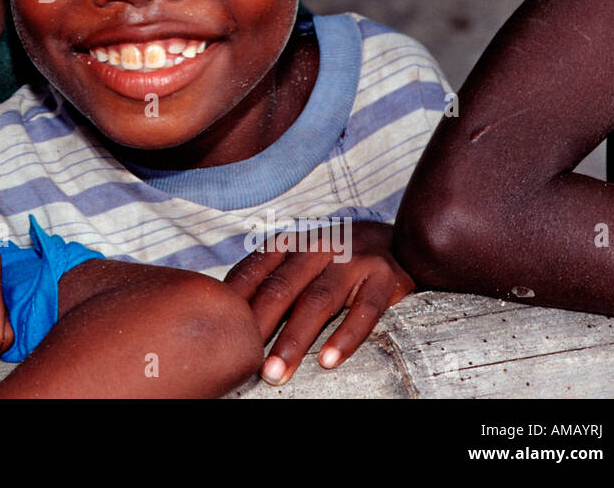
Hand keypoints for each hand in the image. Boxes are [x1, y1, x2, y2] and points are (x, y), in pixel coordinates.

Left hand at [224, 220, 413, 385]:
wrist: (392, 240)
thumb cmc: (331, 258)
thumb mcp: (296, 257)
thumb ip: (267, 278)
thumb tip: (227, 315)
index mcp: (289, 244)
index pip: (253, 272)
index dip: (235, 304)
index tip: (221, 334)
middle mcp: (316, 248)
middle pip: (281, 290)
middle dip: (260, 329)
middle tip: (244, 363)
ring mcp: (351, 261)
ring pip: (317, 302)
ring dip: (294, 341)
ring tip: (277, 372)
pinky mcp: (382, 278)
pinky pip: (363, 311)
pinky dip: (345, 337)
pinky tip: (328, 361)